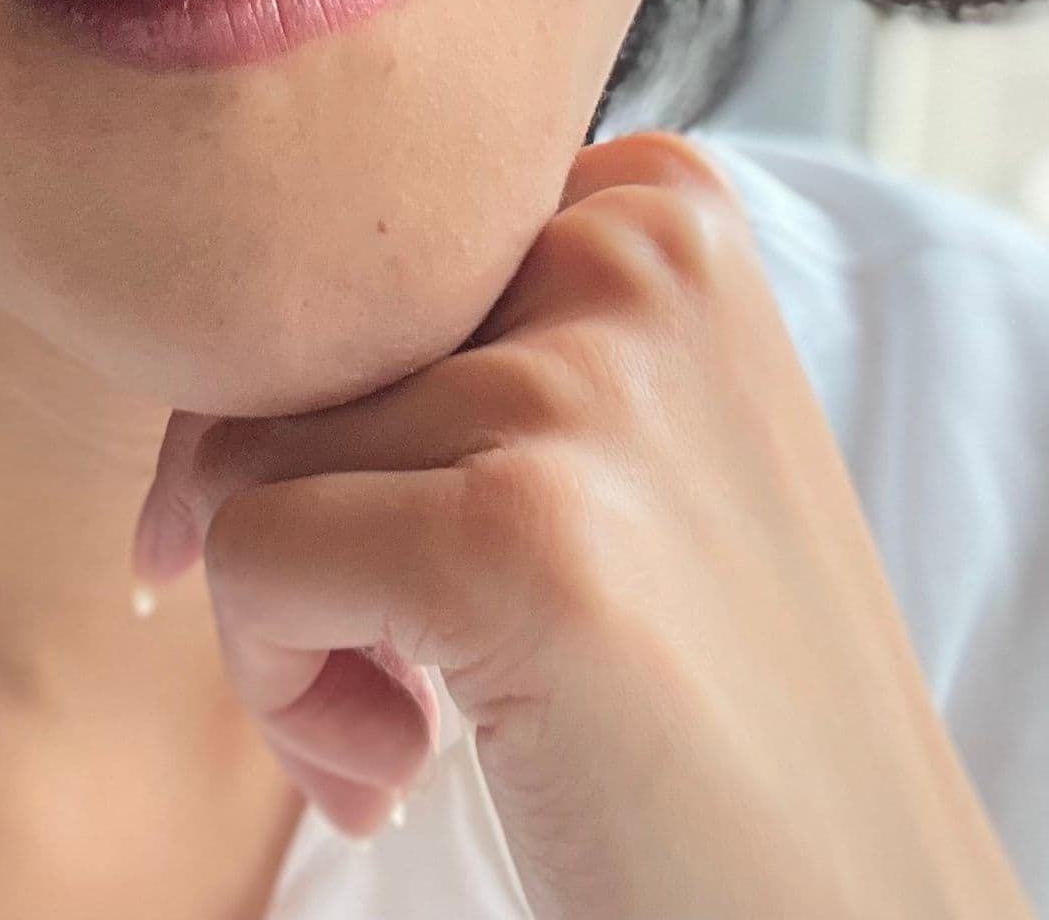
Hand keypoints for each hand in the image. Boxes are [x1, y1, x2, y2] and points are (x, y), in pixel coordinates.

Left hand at [131, 129, 1036, 919]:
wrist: (858, 912)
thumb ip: (460, 333)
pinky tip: (400, 769)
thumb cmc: (702, 694)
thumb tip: (191, 327)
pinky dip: (282, 694)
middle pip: (287, 332)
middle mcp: (634, 251)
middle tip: (389, 669)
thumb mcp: (621, 434)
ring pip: (245, 450)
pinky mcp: (515, 537)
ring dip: (289, 626)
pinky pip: (247, 559)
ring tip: (413, 722)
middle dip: (284, 511)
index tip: (386, 542)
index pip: (355, 241)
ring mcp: (583, 391)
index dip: (323, 409)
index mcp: (659, 200)